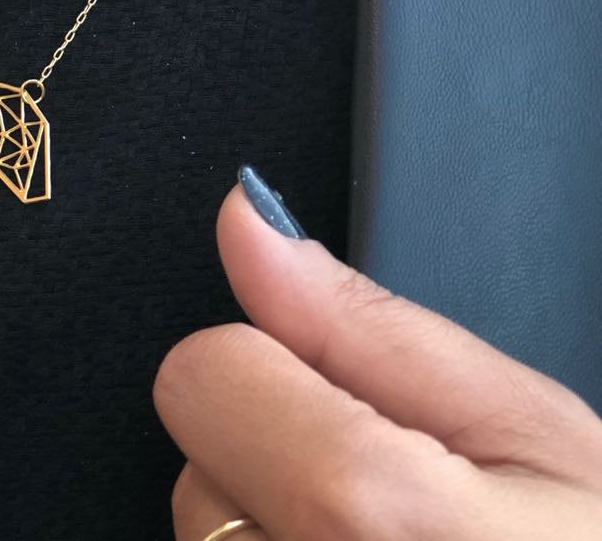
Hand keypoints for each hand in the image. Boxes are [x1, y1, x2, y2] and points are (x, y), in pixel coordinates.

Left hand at [154, 166, 601, 539]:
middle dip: (277, 459)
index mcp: (367, 518)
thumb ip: (365, 326)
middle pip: (198, 464)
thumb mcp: (532, 435)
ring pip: (206, 536)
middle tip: (400, 513)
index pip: (200, 371)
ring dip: (274, 533)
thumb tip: (246, 221)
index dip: (276, 371)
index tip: (352, 409)